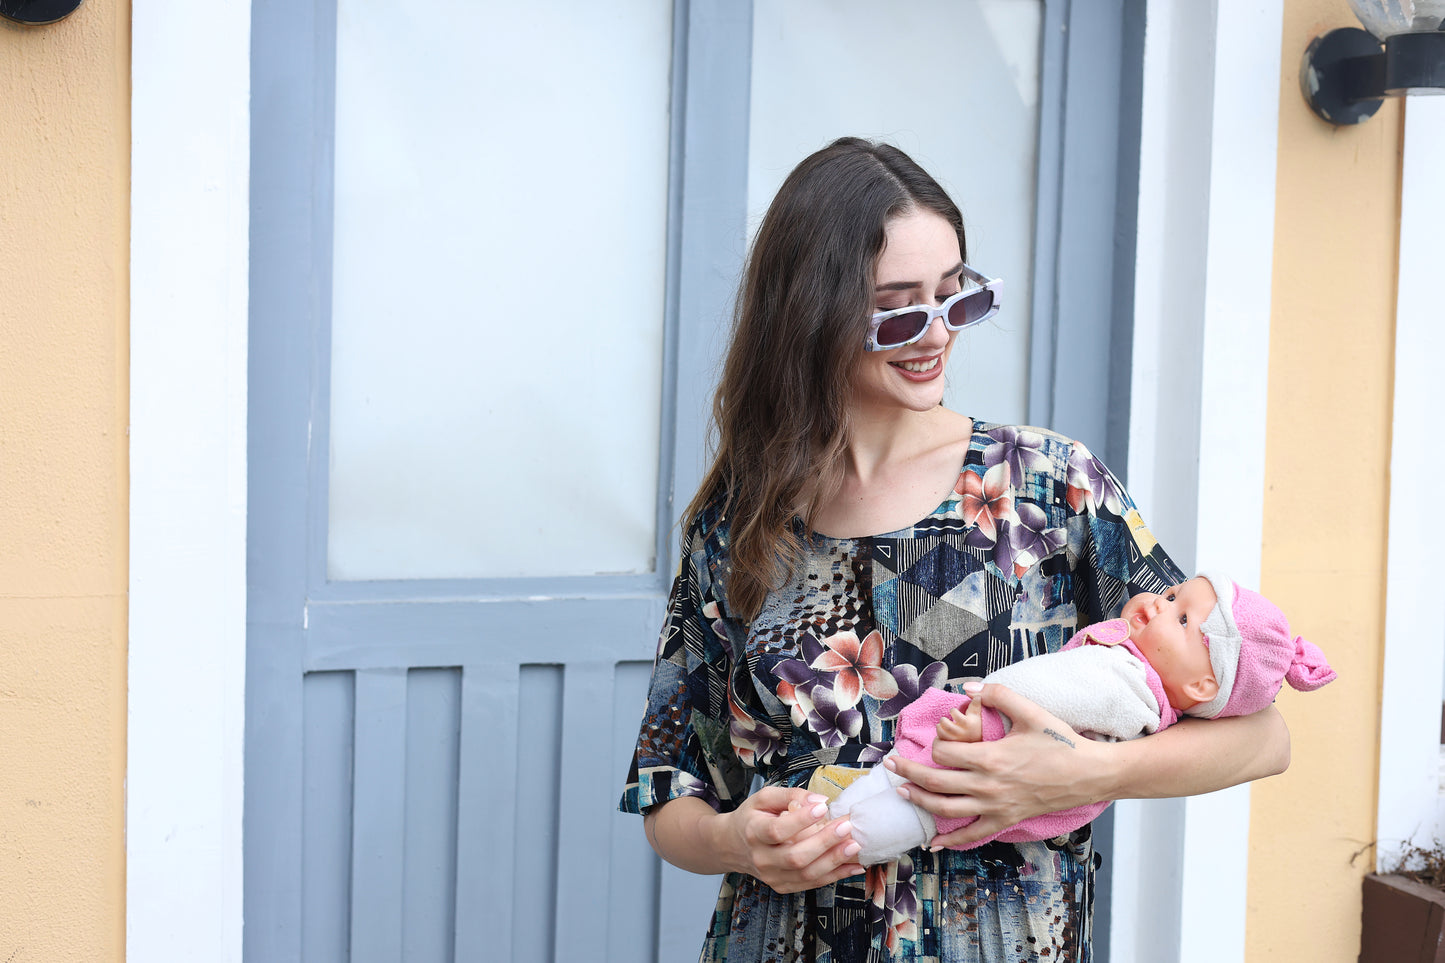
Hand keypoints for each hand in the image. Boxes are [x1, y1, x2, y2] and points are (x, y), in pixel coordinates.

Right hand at [719, 787, 863, 892]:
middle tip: (847, 827)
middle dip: (824, 842)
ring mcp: (771, 876)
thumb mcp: (764, 798)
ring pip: (805, 874)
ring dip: (834, 861)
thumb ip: (791, 795)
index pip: (777, 831)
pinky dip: (835, 876)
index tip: (823, 807)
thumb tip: (820, 800)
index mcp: (753, 832)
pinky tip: (853, 865)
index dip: (801, 821)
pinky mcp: (782, 886)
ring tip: (854, 846)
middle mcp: (760, 858)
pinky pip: (811, 884)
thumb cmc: (752, 817)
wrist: (733, 846)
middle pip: (794, 856)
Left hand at [884, 683, 1108, 847]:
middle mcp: (987, 785)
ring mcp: (996, 806)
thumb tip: (969, 685)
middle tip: (889, 765)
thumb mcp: (1030, 710)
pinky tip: (932, 844)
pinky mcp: (1005, 820)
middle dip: (907, 773)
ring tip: (903, 792)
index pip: (944, 755)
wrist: (1088, 774)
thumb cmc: (1059, 741)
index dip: (935, 745)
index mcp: (990, 757)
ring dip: (920, 801)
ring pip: (946, 810)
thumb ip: (998, 693)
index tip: (938, 739)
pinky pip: (972, 835)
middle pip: (935, 782)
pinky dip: (950, 841)